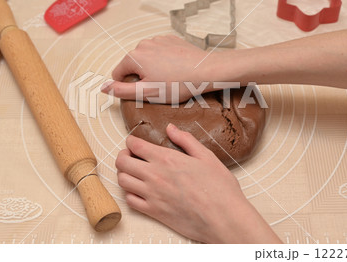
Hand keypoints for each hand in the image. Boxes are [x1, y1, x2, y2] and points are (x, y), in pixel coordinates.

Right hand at [101, 35, 215, 102]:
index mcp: (134, 57)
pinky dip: (163, 60)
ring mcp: (157, 39)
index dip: (129, 86)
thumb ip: (122, 90)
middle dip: (141, 76)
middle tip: (159, 86)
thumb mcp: (146, 92)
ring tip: (169, 77)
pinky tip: (175, 68)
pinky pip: (159, 51)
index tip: (145, 91)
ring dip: (153, 67)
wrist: (205, 70)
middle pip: (132, 65)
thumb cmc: (177, 84)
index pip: (118, 74)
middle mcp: (143, 44)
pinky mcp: (170, 39)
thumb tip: (104, 87)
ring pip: (146, 58)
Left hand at [116, 123, 281, 242]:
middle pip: (122, 162)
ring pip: (122, 181)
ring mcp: (152, 195)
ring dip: (124, 174)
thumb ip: (186, 140)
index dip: (131, 141)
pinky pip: (130, 201)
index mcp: (166, 159)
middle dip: (123, 155)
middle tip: (130, 156)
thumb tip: (170, 128)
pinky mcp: (154, 212)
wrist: (224, 218)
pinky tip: (141, 191)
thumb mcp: (206, 156)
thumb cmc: (219, 187)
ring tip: (134, 172)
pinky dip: (131, 194)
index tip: (135, 142)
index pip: (134, 145)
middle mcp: (154, 176)